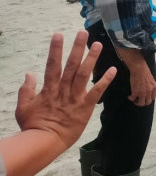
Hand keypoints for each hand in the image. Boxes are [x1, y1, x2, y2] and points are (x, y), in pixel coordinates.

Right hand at [15, 31, 115, 149]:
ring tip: (98, 45)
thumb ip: (26, 90)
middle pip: (71, 65)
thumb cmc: (33, 126)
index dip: (56, 49)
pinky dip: (105, 80)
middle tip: (83, 33)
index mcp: (49, 89)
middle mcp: (63, 90)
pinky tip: (113, 69)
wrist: (44, 142)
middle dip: (77, 47)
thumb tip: (29, 74)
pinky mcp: (85, 107)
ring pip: (85, 74)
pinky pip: (97, 91)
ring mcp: (75, 97)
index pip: (52, 64)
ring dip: (92, 58)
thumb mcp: (23, 107)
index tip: (58, 34)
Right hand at [118, 49, 155, 106]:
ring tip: (134, 99)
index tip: (144, 98)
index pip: (152, 98)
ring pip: (141, 103)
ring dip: (137, 102)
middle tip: (138, 100)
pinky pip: (133, 98)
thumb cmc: (144, 71)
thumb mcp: (151, 79)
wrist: (139, 68)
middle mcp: (149, 91)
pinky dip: (131, 98)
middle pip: (147, 102)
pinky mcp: (136, 91)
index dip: (148, 99)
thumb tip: (148, 90)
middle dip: (142, 102)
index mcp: (154, 87)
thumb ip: (150, 86)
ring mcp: (143, 92)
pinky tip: (129, 96)